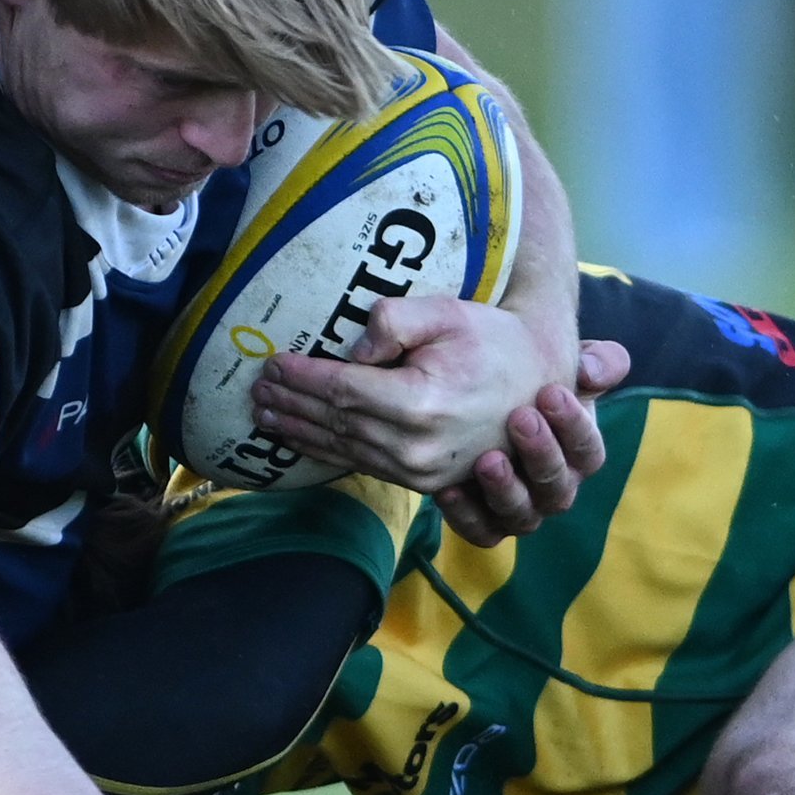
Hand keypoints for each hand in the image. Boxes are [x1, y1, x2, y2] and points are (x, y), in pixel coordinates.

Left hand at [242, 303, 621, 533]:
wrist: (538, 384)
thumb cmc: (492, 341)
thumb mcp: (447, 313)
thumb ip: (393, 323)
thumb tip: (351, 352)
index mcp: (421, 403)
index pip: (341, 390)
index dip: (302, 378)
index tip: (271, 363)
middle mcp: (417, 446)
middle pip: (335, 423)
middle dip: (291, 405)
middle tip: (256, 390)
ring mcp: (422, 471)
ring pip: (343, 450)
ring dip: (300, 432)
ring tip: (266, 414)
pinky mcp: (425, 482)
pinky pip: (364, 466)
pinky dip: (327, 452)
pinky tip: (303, 440)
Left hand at [429, 339, 634, 544]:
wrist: (476, 390)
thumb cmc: (524, 372)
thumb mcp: (557, 355)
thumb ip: (590, 358)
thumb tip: (594, 370)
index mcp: (579, 452)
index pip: (589, 449)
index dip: (575, 425)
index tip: (550, 392)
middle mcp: (556, 487)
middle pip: (559, 485)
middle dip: (541, 453)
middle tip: (520, 419)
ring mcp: (521, 508)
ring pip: (523, 514)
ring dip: (506, 490)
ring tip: (486, 460)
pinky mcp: (486, 523)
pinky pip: (481, 531)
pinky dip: (467, 515)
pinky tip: (447, 488)